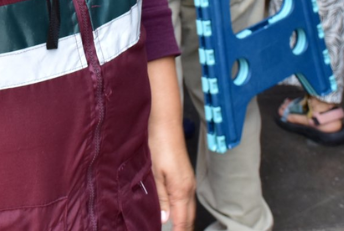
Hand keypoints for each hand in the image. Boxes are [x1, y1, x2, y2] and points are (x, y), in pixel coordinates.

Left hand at [147, 58, 195, 229]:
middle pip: (189, 218)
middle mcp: (189, 188)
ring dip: (182, 221)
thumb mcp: (154, 173)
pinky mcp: (185, 176)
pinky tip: (173, 212)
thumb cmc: (158, 145)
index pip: (183, 221)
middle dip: (183, 229)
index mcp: (181, 190)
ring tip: (173, 229)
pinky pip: (186, 200)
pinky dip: (181, 210)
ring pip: (188, 209)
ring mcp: (188, 182)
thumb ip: (160, 198)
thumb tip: (164, 220)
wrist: (166, 123)